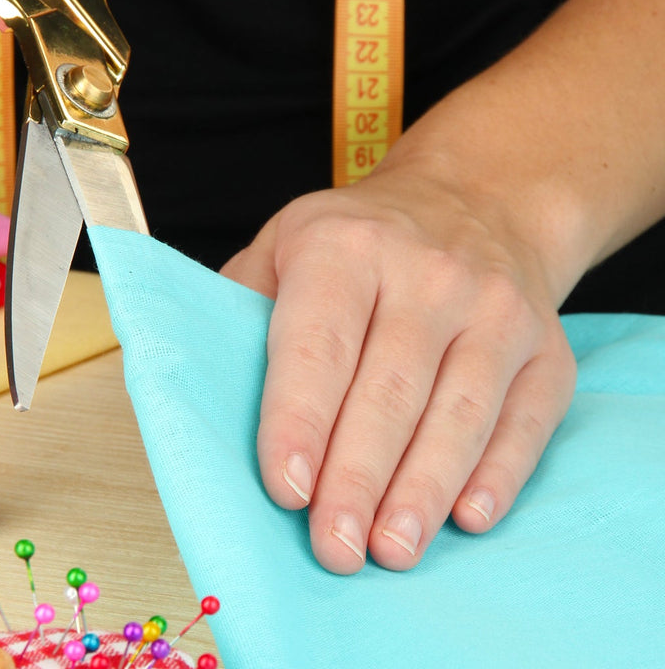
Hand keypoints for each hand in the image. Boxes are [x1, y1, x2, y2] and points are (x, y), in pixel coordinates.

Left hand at [221, 154, 576, 572]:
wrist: (473, 200)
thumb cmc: (359, 239)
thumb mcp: (283, 243)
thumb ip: (242, 306)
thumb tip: (205, 393)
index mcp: (343, 246)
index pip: (317, 344)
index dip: (300, 420)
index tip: (286, 490)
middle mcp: (425, 272)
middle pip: (389, 389)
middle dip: (357, 477)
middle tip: (333, 547)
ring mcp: (493, 307)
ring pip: (459, 411)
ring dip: (423, 489)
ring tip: (391, 549)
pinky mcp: (545, 346)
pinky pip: (525, 418)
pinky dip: (499, 473)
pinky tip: (468, 517)